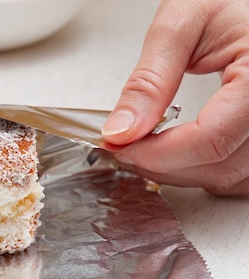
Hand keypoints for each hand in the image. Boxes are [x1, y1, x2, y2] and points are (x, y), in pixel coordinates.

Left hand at [101, 0, 248, 195]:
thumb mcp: (182, 23)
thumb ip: (150, 80)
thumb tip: (121, 131)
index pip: (211, 139)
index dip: (157, 153)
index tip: (119, 146)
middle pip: (219, 165)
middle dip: (162, 166)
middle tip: (123, 148)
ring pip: (230, 177)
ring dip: (181, 174)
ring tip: (144, 151)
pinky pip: (241, 173)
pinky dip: (205, 170)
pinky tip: (177, 155)